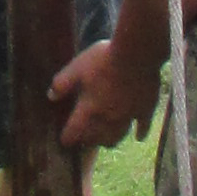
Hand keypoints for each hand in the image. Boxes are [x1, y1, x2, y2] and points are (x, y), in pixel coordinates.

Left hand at [48, 30, 159, 155]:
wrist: (137, 53)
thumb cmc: (104, 59)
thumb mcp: (77, 67)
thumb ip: (62, 83)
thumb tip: (50, 96)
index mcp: (89, 108)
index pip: (74, 131)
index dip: (67, 138)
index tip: (64, 141)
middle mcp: (108, 118)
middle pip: (96, 138)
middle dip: (88, 141)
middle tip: (85, 141)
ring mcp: (129, 115)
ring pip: (118, 137)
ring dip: (110, 141)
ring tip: (106, 142)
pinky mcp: (146, 109)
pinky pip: (143, 127)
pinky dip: (140, 133)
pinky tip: (139, 137)